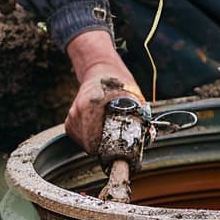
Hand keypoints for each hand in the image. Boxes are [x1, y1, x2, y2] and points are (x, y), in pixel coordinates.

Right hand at [64, 31, 144, 154]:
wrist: (100, 71)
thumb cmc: (118, 83)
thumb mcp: (133, 96)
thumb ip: (140, 115)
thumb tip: (150, 134)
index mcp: (93, 104)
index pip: (94, 139)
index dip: (108, 148)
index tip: (118, 148)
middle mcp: (79, 110)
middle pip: (89, 144)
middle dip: (104, 146)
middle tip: (117, 141)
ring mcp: (72, 115)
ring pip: (84, 142)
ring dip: (96, 143)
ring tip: (108, 132)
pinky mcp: (69, 120)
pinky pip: (78, 138)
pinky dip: (88, 139)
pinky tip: (98, 130)